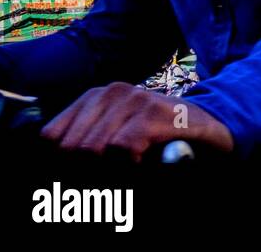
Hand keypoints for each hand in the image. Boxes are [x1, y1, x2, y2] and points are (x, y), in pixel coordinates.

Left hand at [41, 83, 234, 160]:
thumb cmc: (157, 135)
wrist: (209, 127)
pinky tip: (146, 157)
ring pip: (92, 149)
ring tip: (133, 160)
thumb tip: (54, 154)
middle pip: (70, 147)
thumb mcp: (117, 131)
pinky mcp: (154, 112)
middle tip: (117, 168)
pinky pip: (121, 148)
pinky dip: (131, 162)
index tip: (88, 169)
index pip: (51, 137)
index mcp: (94, 97)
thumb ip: (86, 138)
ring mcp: (134, 99)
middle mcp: (111, 92)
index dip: (63, 161)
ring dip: (110, 167)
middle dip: (87, 168)